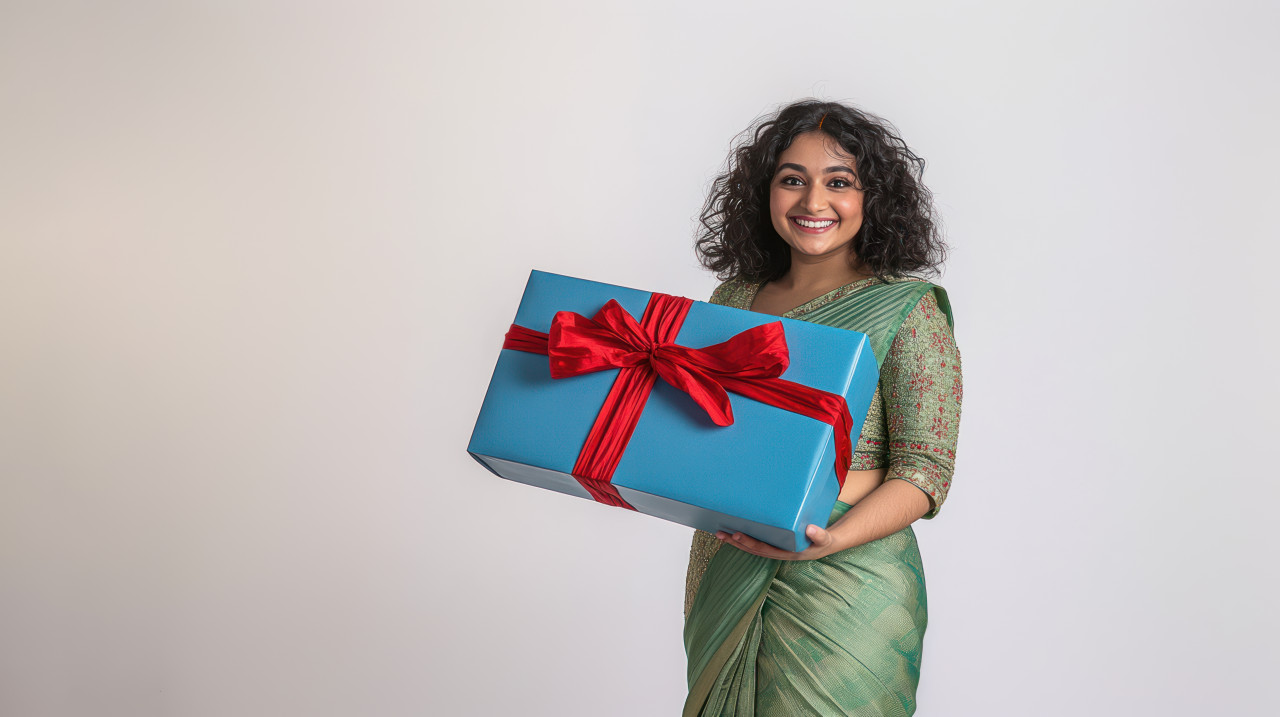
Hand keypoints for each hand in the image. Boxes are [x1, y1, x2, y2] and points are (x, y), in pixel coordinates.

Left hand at [715, 524, 839, 560]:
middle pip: (752, 549)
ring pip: (752, 547)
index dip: (749, 542)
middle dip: (736, 542)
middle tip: (720, 533)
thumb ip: (819, 535)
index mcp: (787, 553)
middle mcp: (778, 553)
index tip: (737, 534)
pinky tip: (734, 531)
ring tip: (720, 533)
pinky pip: (756, 542)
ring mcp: (775, 549)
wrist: (826, 544)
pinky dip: (745, 538)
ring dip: (736, 541)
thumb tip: (810, 529)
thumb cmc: (823, 541)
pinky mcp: (774, 544)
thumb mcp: (825, 539)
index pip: (764, 549)